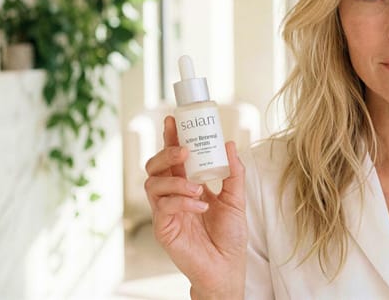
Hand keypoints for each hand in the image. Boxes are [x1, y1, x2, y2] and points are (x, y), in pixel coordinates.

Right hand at [144, 116, 246, 297]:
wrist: (227, 268)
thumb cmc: (228, 237)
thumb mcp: (236, 200)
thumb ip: (233, 173)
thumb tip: (229, 144)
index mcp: (186, 185)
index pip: (173, 158)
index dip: (170, 138)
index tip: (173, 120)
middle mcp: (171, 196)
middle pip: (154, 167)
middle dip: (166, 154)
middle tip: (185, 151)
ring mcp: (165, 212)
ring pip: (152, 185)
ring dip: (175, 181)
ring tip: (197, 188)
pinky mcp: (163, 228)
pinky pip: (163, 208)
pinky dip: (181, 202)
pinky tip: (200, 206)